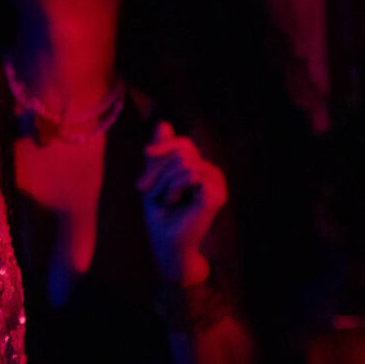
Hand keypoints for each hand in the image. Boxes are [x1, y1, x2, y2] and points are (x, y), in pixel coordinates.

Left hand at [137, 122, 227, 285]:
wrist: (166, 241)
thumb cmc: (160, 212)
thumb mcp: (154, 177)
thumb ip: (160, 153)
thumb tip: (163, 122)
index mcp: (197, 167)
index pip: (183, 143)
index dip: (164, 145)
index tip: (146, 154)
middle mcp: (210, 172)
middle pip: (182, 150)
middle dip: (158, 168)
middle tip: (146, 189)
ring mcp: (216, 183)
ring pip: (184, 162)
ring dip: (164, 182)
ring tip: (164, 199)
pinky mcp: (218, 194)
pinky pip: (190, 174)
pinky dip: (173, 187)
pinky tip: (174, 201)